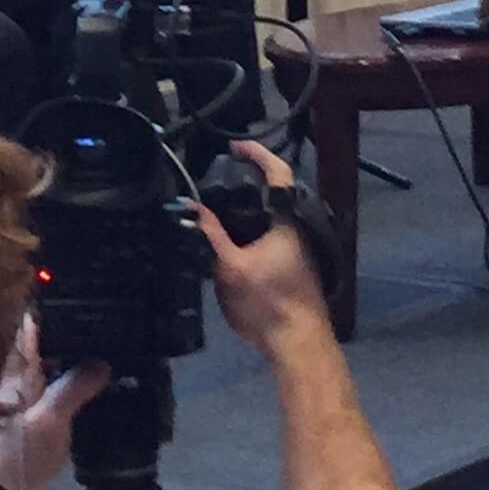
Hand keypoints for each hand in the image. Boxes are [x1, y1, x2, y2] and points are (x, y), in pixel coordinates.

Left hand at [0, 316, 109, 489]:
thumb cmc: (15, 456)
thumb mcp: (52, 423)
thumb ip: (75, 389)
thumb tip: (102, 363)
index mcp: (14, 368)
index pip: (27, 322)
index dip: (48, 307)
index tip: (76, 297)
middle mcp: (10, 376)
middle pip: (36, 342)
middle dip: (64, 332)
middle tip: (101, 325)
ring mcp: (13, 397)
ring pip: (40, 364)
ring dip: (64, 357)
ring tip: (100, 352)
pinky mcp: (19, 418)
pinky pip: (42, 387)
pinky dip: (60, 381)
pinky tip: (83, 386)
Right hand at [195, 141, 328, 351]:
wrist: (297, 342)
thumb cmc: (269, 304)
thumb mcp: (231, 269)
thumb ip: (210, 235)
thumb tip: (190, 207)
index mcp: (286, 221)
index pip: (277, 172)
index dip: (257, 153)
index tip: (233, 147)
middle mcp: (296, 227)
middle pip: (272, 192)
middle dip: (245, 181)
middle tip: (216, 175)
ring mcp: (297, 246)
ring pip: (269, 215)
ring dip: (246, 206)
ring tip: (215, 204)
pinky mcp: (292, 263)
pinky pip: (268, 233)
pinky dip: (249, 226)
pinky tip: (228, 237)